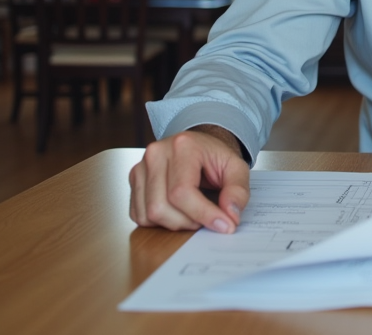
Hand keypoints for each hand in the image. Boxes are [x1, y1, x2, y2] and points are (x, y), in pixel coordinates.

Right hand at [129, 126, 250, 232]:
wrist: (198, 146)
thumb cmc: (215, 157)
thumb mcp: (237, 168)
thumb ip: (238, 190)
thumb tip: (230, 215)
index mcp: (182, 145)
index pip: (182, 191)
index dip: (203, 214)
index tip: (225, 226)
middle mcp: (155, 153)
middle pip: (161, 207)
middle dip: (188, 222)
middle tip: (208, 218)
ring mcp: (140, 167)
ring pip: (149, 214)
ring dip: (175, 223)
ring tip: (193, 213)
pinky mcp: (133, 181)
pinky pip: (139, 215)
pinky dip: (159, 222)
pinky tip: (177, 212)